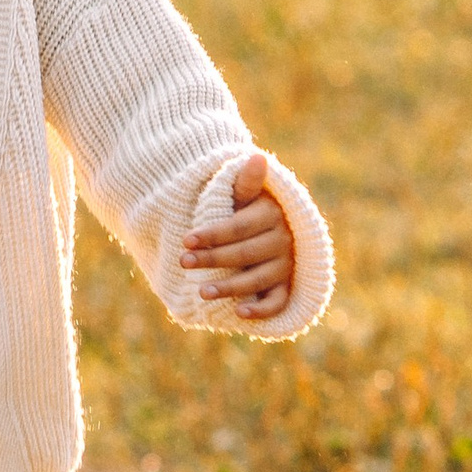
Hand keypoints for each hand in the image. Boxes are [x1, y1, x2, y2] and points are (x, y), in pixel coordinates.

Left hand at [181, 149, 296, 318]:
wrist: (269, 229)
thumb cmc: (248, 209)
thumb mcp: (246, 194)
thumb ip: (247, 183)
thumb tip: (257, 157)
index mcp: (272, 214)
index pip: (240, 227)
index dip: (213, 234)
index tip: (186, 240)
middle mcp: (283, 241)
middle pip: (246, 254)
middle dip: (213, 259)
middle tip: (184, 263)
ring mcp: (286, 266)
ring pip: (258, 280)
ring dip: (230, 287)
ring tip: (201, 292)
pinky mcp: (287, 287)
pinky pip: (278, 302)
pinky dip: (262, 310)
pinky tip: (240, 314)